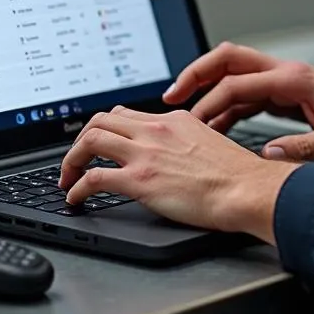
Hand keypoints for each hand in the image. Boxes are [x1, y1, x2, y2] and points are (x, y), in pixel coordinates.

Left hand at [58, 106, 298, 242]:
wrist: (247, 187)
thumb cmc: (237, 174)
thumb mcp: (210, 142)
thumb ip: (186, 142)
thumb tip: (174, 156)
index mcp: (174, 119)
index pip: (126, 114)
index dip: (106, 128)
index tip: (98, 143)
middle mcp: (156, 129)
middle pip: (101, 119)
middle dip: (81, 139)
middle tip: (75, 159)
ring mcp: (146, 152)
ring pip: (90, 140)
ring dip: (71, 159)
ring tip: (67, 177)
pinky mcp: (140, 180)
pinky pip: (93, 178)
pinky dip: (77, 187)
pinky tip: (75, 199)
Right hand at [164, 42, 313, 161]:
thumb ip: (302, 149)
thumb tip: (266, 156)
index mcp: (295, 79)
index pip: (239, 82)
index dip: (209, 100)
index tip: (188, 118)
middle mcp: (287, 74)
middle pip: (230, 60)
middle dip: (197, 74)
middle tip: (170, 96)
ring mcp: (287, 82)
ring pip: (236, 75)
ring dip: (209, 91)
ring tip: (185, 116)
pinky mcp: (290, 95)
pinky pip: (249, 93)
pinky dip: (228, 106)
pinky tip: (217, 127)